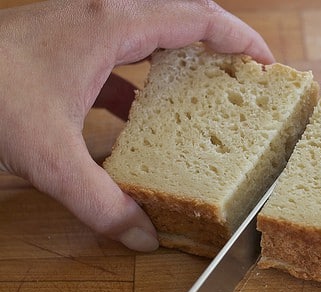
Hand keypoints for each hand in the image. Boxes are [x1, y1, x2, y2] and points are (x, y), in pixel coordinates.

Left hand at [0, 0, 273, 251]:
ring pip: (152, 34)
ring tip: (205, 93)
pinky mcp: (70, 48)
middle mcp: (103, 16)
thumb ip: (100, 203)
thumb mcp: (51, 157)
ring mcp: (84, 28)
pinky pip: (122, 57)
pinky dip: (142, 82)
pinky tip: (141, 116)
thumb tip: (141, 237)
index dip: (240, 39)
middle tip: (244, 78)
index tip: (266, 65)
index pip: (197, 18)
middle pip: (181, 16)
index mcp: (111, 24)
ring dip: (183, 60)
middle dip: (219, 45)